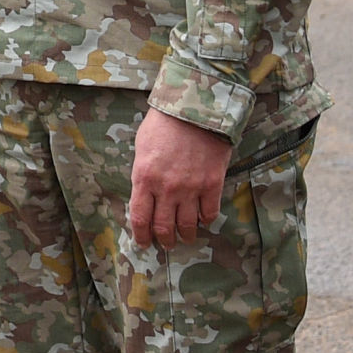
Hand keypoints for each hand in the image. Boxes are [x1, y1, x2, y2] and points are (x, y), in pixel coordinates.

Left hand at [129, 107, 233, 248]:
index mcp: (144, 178)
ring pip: (187, 225)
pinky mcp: (212, 184)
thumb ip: (143, 174)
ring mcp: (191, 188)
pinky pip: (209, 213)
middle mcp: (166, 188)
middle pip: (164, 227)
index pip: (140, 218)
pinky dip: (205, 220)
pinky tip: (202, 219)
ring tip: (185, 238)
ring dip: (185, 236)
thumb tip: (144, 194)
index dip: (142, 235)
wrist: (195, 108)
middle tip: (166, 244)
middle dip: (164, 240)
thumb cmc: (164, 124)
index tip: (144, 242)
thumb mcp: (142, 147)